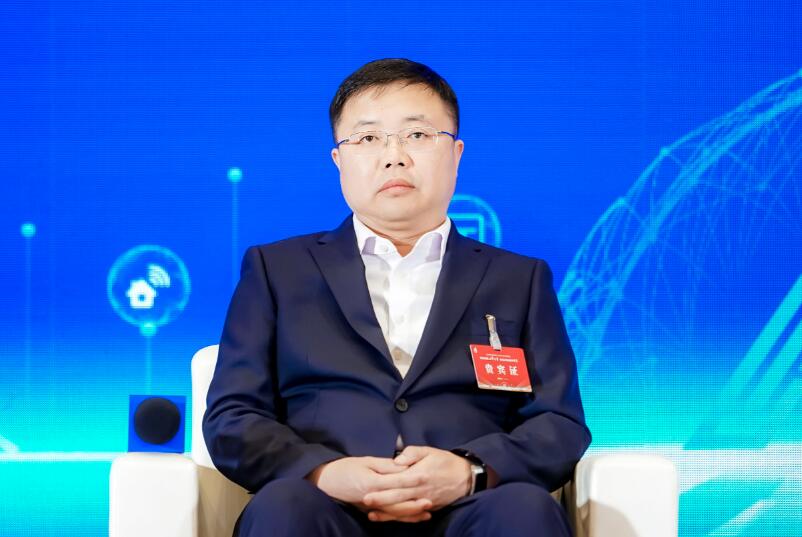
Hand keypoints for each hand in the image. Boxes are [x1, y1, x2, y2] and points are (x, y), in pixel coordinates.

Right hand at [307, 456, 431, 520]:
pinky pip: (389, 515)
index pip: (395, 481)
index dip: (411, 479)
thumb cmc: (346, 468)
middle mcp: (373, 496)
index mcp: (372, 482)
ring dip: (411, 513)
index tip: (425, 475)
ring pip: (395, 512)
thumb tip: (403, 464)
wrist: (327, 482)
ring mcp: (372, 506)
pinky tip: (415, 517)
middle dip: (414, 502)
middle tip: (430, 500)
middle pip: (397, 502)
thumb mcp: (365, 461)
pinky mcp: (372, 510)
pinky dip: (402, 517)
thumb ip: (385, 465)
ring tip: (427, 511)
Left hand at [362, 446, 471, 521]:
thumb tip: (396, 460)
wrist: (466, 478)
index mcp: (419, 474)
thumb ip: (412, 453)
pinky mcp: (428, 508)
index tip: (367, 487)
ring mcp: (424, 501)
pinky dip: (400, 518)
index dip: (382, 485)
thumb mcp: (430, 451)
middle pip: (397, 497)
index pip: (397, 481)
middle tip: (364, 501)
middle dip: (380, 500)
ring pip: (403, 509)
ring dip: (387, 513)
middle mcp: (421, 490)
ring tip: (372, 514)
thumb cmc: (446, 462)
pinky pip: (412, 514)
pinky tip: (389, 518)